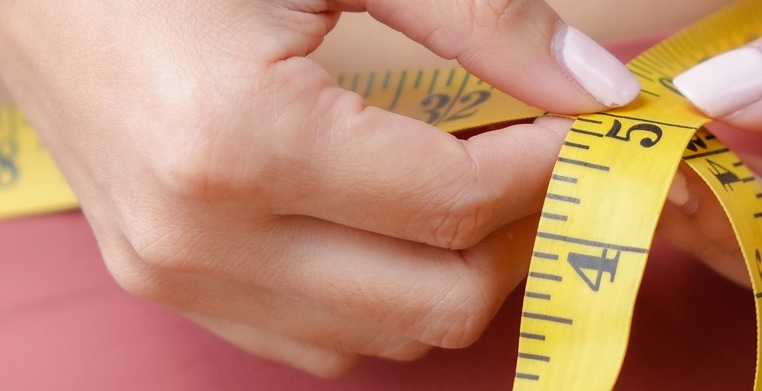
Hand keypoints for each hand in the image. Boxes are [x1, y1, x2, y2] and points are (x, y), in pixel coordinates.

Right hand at [0, 0, 637, 376]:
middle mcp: (200, 234)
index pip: (457, 202)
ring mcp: (173, 274)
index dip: (554, 165)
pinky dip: (381, 296)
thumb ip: (481, 19)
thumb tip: (599, 89)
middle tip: (544, 154)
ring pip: (383, 337)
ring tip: (473, 179)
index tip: (599, 124)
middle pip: (437, 299)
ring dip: (456, 271)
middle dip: (519, 232)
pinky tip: (395, 218)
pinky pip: (314, 339)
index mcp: (242, 141)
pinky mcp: (161, 285)